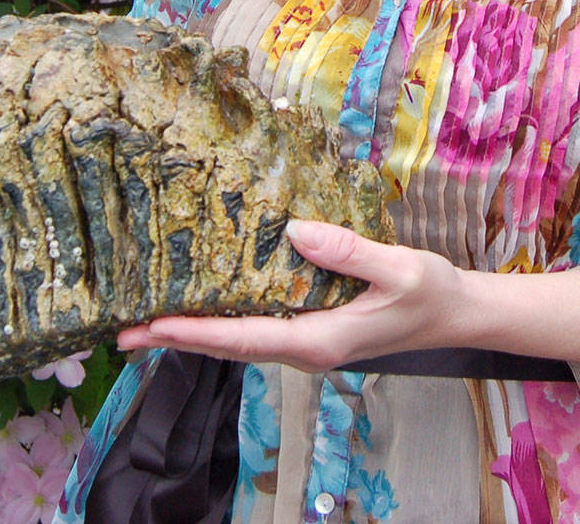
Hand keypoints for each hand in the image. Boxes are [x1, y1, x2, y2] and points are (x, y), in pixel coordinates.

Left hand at [114, 220, 465, 375]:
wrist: (456, 313)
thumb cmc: (431, 292)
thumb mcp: (397, 267)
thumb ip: (348, 251)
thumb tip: (296, 231)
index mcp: (320, 340)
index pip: (244, 338)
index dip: (196, 333)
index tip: (153, 326)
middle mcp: (305, 348)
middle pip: (228, 346)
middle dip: (176, 338)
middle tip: (123, 329)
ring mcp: (306, 342)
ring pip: (238, 340)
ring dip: (193, 331)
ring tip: (145, 320)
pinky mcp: (311, 328)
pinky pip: (255, 326)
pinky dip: (221, 319)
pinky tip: (201, 303)